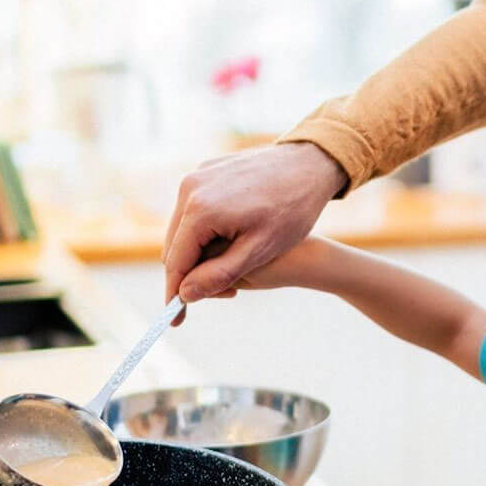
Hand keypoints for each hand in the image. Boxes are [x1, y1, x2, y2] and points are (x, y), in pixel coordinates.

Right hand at [162, 142, 347, 314]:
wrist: (311, 165)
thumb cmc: (291, 209)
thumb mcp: (259, 250)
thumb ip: (220, 274)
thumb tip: (185, 295)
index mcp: (200, 210)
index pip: (175, 262)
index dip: (174, 294)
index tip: (175, 321)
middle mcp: (189, 188)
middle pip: (174, 246)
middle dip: (189, 274)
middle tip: (220, 294)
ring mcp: (196, 176)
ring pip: (183, 228)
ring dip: (198, 253)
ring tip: (232, 269)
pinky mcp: (206, 171)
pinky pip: (194, 210)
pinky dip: (205, 230)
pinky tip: (231, 241)